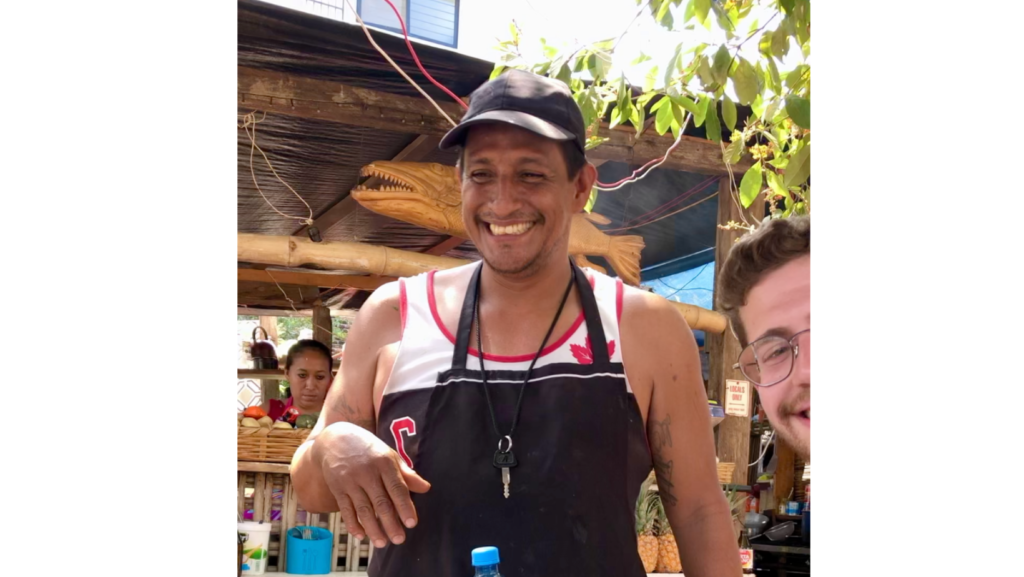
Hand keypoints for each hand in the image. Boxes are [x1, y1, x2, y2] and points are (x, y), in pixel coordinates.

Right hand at [312, 421, 429, 547]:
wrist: (335, 439)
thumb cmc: (368, 449)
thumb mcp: (388, 455)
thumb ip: (406, 473)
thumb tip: (426, 488)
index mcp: (384, 463)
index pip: (397, 488)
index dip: (405, 506)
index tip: (411, 523)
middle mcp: (367, 472)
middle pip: (380, 502)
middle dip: (390, 523)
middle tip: (399, 540)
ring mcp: (350, 481)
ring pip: (363, 509)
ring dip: (372, 528)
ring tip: (382, 543)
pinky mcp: (337, 488)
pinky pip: (345, 509)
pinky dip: (353, 524)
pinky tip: (360, 536)